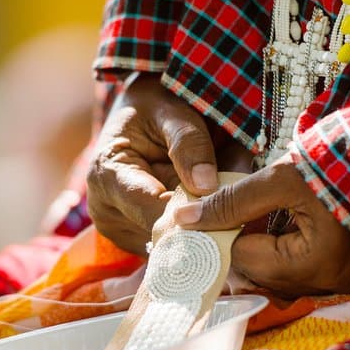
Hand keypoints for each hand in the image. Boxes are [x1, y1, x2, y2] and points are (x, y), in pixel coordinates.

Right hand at [87, 73, 228, 254]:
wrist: (142, 112)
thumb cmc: (155, 104)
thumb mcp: (172, 112)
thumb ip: (189, 144)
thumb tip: (207, 187)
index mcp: (107, 176)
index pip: (152, 210)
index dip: (193, 215)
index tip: (233, 214)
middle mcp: (107, 212)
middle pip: (162, 233)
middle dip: (202, 223)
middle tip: (243, 212)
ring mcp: (121, 231)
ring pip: (171, 244)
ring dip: (203, 229)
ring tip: (230, 205)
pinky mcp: (137, 239)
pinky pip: (173, 245)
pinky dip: (198, 232)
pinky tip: (217, 214)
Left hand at [173, 160, 349, 295]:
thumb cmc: (344, 164)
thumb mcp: (282, 177)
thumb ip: (232, 201)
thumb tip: (184, 220)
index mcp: (315, 264)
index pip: (242, 259)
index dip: (223, 230)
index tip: (211, 209)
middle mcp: (329, 284)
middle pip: (258, 274)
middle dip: (240, 242)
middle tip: (228, 211)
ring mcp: (340, 283)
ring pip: (276, 275)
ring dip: (260, 246)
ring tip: (259, 213)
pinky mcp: (346, 274)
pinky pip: (298, 270)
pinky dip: (283, 248)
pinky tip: (281, 222)